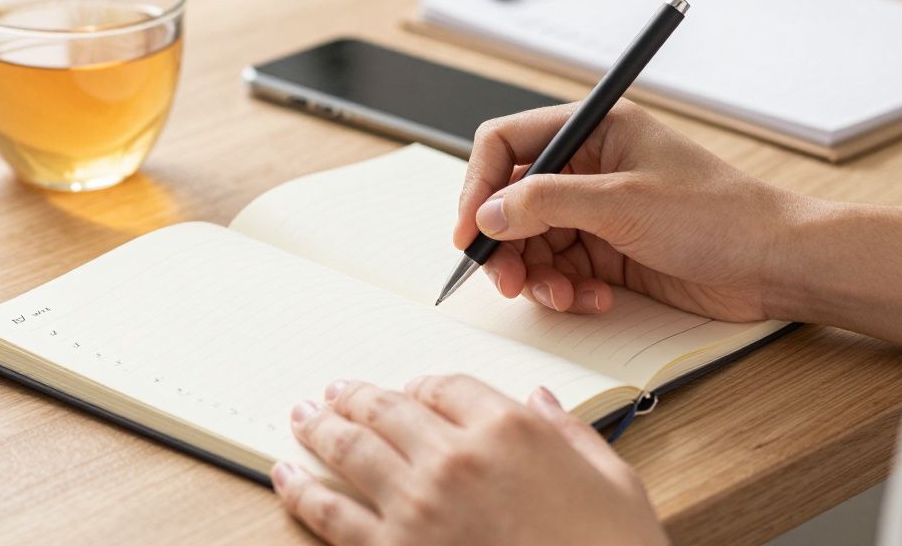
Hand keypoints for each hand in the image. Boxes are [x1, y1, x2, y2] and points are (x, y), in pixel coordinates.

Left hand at [271, 375, 667, 545]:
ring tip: (302, 416)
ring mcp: (417, 507)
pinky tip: (286, 476)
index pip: (446, 386)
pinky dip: (302, 491)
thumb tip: (543, 402)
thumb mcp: (615, 482)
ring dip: (320, 427)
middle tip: (334, 392)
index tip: (410, 390)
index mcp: (509, 431)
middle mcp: (454, 458)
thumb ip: (571, 433)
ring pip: (351, 449)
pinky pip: (332, 515)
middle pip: (387, 409)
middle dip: (355, 396)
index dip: (422, 385)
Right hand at [454, 101, 806, 322]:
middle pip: (510, 200)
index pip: (506, 144)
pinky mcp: (607, 251)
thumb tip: (486, 214)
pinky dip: (565, 290)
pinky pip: (559, 271)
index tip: (469, 231)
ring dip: (536, 275)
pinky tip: (593, 301)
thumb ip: (546, 202)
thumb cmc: (719, 215)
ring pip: (530, 242)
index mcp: (593, 129)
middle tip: (507, 281)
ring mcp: (596, 211)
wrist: (776, 264)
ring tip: (562, 297)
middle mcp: (588, 166)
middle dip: (504, 244)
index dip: (478, 185)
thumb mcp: (623, 202)